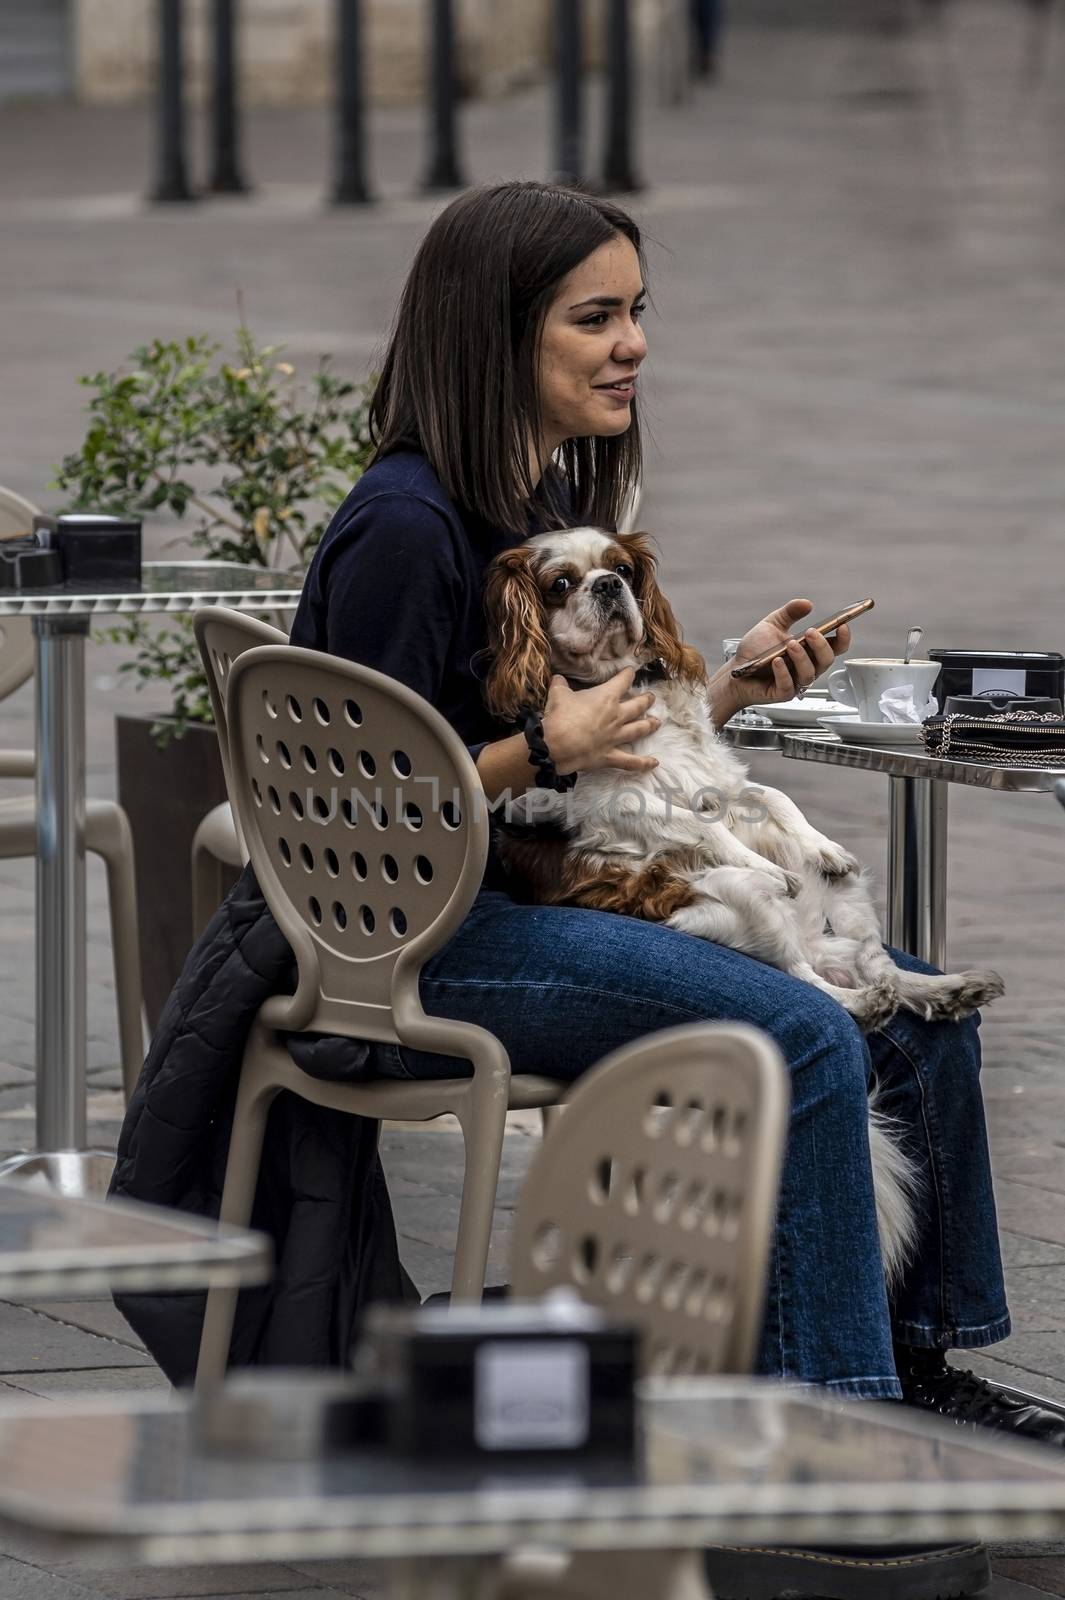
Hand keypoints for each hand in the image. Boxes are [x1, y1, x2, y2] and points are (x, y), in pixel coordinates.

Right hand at [541, 668, 659, 774]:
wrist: (555, 746)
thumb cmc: (558, 717)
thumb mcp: (558, 695)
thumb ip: (560, 685)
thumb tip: (558, 678)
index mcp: (606, 698)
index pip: (622, 681)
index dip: (628, 675)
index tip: (631, 671)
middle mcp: (616, 716)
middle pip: (638, 706)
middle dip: (646, 700)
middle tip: (652, 697)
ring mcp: (615, 737)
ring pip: (639, 730)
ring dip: (650, 725)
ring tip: (657, 722)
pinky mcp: (610, 756)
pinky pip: (631, 761)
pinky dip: (643, 763)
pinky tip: (654, 762)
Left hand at [727, 600, 850, 710]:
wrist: (735, 671)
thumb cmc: (755, 651)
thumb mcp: (772, 625)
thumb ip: (789, 613)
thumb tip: (806, 604)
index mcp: (809, 651)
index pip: (834, 647)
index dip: (842, 638)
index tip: (842, 625)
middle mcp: (806, 667)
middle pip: (826, 660)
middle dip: (821, 646)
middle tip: (810, 633)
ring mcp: (795, 682)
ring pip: (809, 674)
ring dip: (801, 658)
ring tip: (790, 645)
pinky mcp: (782, 693)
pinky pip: (789, 686)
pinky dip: (783, 673)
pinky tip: (776, 661)